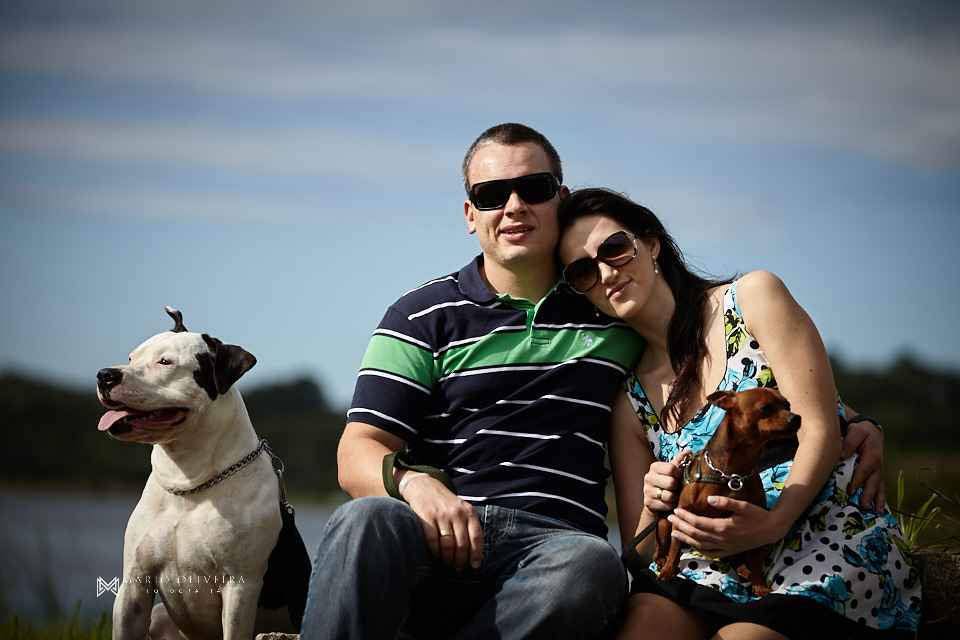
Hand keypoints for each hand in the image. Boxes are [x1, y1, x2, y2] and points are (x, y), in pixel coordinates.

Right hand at [400, 473, 483, 569]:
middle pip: (462, 545)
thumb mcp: (462, 511)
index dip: (476, 554)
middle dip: (460, 560)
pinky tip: (435, 553)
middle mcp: (456, 513)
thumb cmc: (447, 504)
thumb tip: (480, 557)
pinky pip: (432, 540)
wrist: (425, 487)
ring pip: (447, 545)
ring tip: (447, 562)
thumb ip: (470, 529)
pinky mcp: (426, 517)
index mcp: (468, 512)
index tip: (474, 566)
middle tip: (458, 567)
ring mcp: (441, 515)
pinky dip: (434, 551)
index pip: (476, 537)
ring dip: (447, 558)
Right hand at [645, 450, 688, 511]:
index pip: (671, 468)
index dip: (679, 474)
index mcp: (655, 467)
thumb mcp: (672, 471)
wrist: (654, 500)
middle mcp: (648, 477)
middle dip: (677, 487)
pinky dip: (671, 505)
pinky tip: (668, 502)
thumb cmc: (666, 483)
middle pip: (671, 483)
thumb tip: (689, 451)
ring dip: (675, 497)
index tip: (679, 477)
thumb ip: (679, 461)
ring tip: (673, 495)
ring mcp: (647, 490)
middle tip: (676, 488)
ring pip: (669, 496)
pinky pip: (667, 505)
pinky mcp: (648, 503)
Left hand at [667, 495, 782, 558]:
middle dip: (681, 526)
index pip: (697, 523)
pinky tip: (692, 545)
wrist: (771, 529)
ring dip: (686, 539)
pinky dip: (699, 550)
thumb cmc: (757, 514)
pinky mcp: (729, 551)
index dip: (684, 518)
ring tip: (674, 533)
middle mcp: (722, 540)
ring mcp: (725, 547)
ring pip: (700, 546)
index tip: (676, 510)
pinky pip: (710, 554)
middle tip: (670, 518)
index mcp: (723, 528)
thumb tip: (709, 499)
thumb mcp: (742, 505)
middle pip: (695, 534)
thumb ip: (725, 502)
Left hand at [841, 421, 885, 510]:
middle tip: (862, 506)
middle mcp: (878, 466)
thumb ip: (849, 443)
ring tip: (877, 512)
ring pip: (879, 488)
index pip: (863, 470)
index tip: (851, 490)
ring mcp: (878, 472)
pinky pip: (880, 488)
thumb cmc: (860, 432)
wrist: (870, 431)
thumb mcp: (855, 432)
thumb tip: (841, 456)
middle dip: (868, 495)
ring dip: (878, 500)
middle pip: (873, 483)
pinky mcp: (877, 475)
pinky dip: (880, 499)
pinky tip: (879, 510)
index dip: (857, 481)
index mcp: (872, 456)